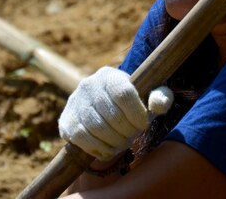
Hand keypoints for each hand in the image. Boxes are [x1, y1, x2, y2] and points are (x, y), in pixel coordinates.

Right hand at [58, 66, 173, 159]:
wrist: (103, 111)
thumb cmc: (131, 105)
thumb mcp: (148, 97)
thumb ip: (160, 98)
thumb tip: (160, 103)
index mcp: (110, 75)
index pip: (124, 93)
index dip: (137, 114)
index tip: (144, 124)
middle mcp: (89, 84)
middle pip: (111, 114)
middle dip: (127, 131)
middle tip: (133, 136)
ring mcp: (75, 102)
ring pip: (96, 128)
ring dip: (114, 142)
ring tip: (122, 143)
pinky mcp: (66, 120)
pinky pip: (81, 138)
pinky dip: (98, 148)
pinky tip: (108, 149)